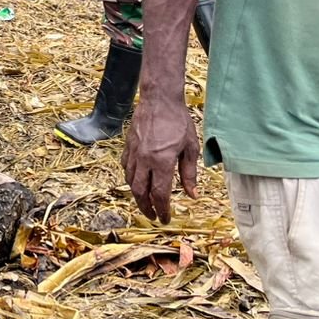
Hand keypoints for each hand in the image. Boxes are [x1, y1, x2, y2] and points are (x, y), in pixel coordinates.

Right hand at [124, 97, 201, 222]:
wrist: (159, 100)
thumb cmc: (179, 122)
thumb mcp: (190, 148)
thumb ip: (189, 174)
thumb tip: (193, 195)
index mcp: (162, 162)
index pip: (160, 194)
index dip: (162, 210)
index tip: (165, 218)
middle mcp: (145, 160)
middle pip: (140, 192)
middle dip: (146, 207)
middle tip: (153, 216)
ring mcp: (134, 152)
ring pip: (130, 181)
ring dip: (137, 195)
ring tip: (145, 202)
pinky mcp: (128, 145)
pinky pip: (125, 166)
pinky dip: (130, 177)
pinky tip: (136, 180)